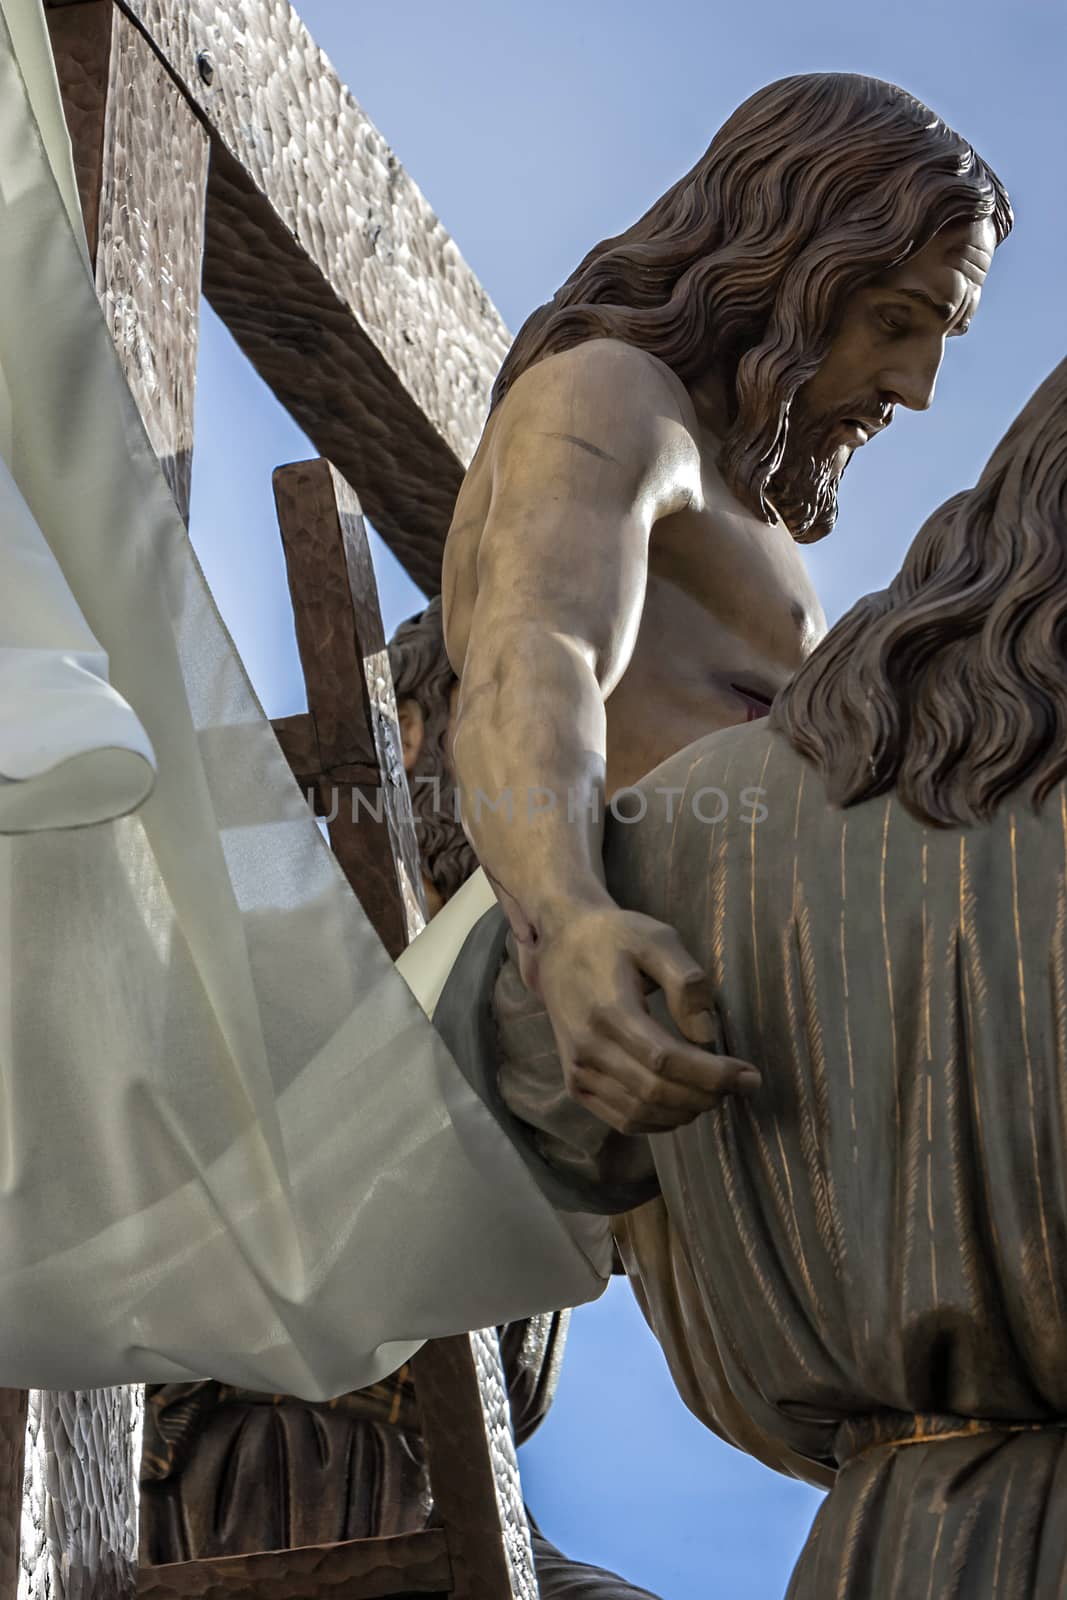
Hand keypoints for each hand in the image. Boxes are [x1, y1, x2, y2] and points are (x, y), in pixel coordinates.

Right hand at [520, 904, 760, 1134]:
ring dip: (685, 1111)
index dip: (713, 1075)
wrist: (560, 946)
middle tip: (739, 1085)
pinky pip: (621, 1120)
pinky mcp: (575, 1083)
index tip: (749, 1076)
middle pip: (656, 1092)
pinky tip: (682, 1106)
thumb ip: (686, 981)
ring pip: (640, 1112)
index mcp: (609, 1010)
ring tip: (714, 1093)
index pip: (667, 1060)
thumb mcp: (655, 939)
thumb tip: (706, 1033)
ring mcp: (578, 1070)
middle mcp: (588, 1047)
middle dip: (706, 1095)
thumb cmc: (614, 938)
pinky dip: (658, 1122)